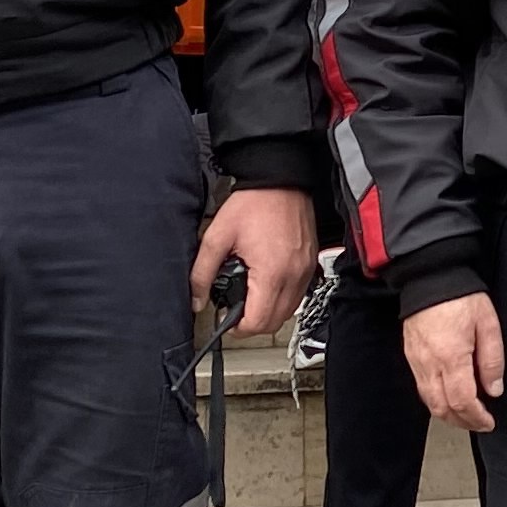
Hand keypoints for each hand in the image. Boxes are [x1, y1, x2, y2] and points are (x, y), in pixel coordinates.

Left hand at [194, 185, 314, 335]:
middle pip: (275, 323)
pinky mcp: (310, 263)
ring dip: (269, 312)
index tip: (227, 321)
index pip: (258, 321)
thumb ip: (202, 273)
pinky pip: (298, 294)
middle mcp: (294, 275)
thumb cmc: (254, 202)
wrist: (281, 179)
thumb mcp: (217, 236)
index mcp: (271, 272)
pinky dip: (282, 298)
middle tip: (235, 312)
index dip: (238, 328)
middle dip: (252, 324)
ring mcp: (305, 270)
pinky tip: (267, 284)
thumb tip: (196, 300)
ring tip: (250, 297)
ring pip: (289, 311)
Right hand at [403, 292, 506, 430]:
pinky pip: (421, 388)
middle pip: (442, 408)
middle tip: (479, 423)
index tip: (488, 422)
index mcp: (451, 357)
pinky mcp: (410, 356)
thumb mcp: (488, 324)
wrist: (430, 276)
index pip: (462, 401)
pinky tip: (449, 397)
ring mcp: (416, 361)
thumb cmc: (461, 296)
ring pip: (429, 402)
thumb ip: (492, 360)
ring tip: (466, 415)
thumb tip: (494, 389)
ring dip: (448, 414)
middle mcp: (430, 364)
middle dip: (462, 422)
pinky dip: (435, 401)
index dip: (476, 418)